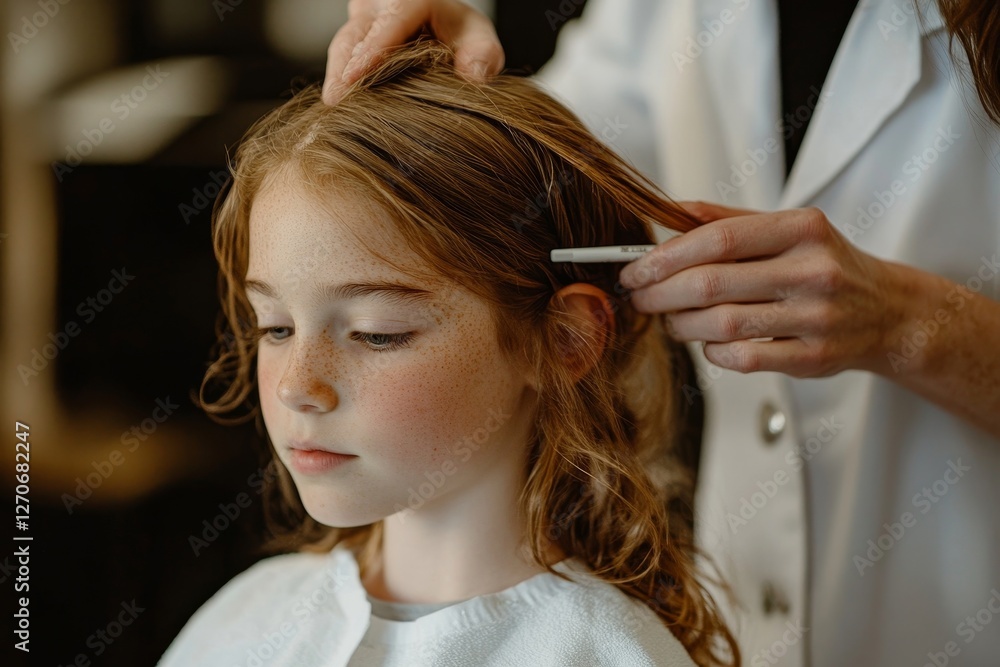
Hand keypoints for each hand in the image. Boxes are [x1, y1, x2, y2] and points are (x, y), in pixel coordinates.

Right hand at [323, 0, 504, 104]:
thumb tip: (474, 75)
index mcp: (411, 0)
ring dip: (337, 77)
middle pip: (355, 34)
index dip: (372, 48)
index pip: (389, 21)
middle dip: (343, 66)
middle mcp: (381, 8)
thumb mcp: (477, 38)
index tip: (356, 74)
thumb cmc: (460, 36)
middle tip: (335, 98)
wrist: (445, 33)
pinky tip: (340, 109)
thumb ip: (482, 54)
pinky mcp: (354, 44)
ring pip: (343, 47)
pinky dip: (341, 83)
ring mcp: (364, 25)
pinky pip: (342, 60)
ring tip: (333, 106)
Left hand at [618, 201, 911, 377]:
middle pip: (710, 284)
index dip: (664, 257)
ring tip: (670, 319)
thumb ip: (726, 219)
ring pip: (721, 325)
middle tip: (640, 297)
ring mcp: (816, 317)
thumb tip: (665, 211)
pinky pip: (742, 358)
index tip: (634, 268)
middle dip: (660, 293)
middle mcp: (814, 270)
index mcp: (802, 229)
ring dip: (680, 325)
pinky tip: (708, 342)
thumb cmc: (825, 265)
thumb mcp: (787, 229)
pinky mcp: (814, 358)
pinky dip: (711, 352)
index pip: (716, 239)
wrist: (888, 312)